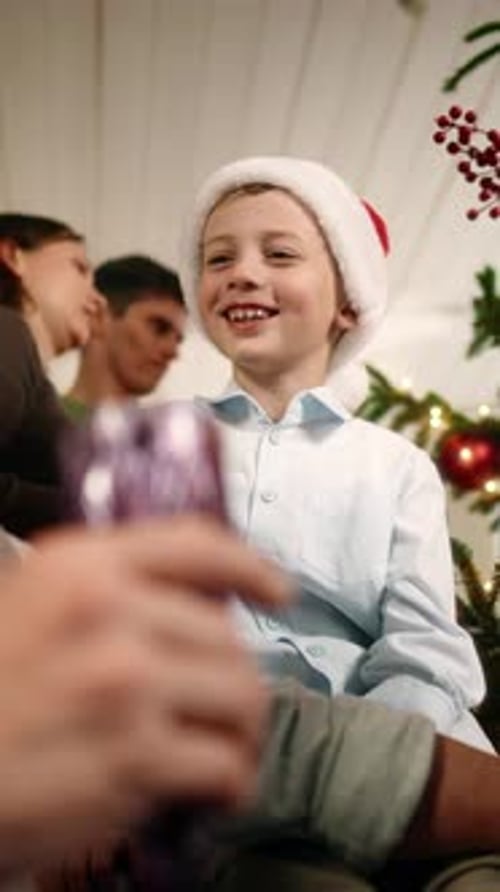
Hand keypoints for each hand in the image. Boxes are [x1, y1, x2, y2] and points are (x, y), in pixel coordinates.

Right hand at [0, 516, 288, 870]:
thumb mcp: (29, 603)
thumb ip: (105, 589)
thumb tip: (190, 603)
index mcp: (82, 566)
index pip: (196, 545)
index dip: (249, 566)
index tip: (277, 589)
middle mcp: (110, 612)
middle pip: (227, 636)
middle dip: (231, 676)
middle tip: (213, 704)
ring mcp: (127, 684)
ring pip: (242, 696)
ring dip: (238, 728)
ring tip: (218, 744)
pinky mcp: (133, 759)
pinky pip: (225, 764)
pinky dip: (230, 781)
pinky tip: (212, 787)